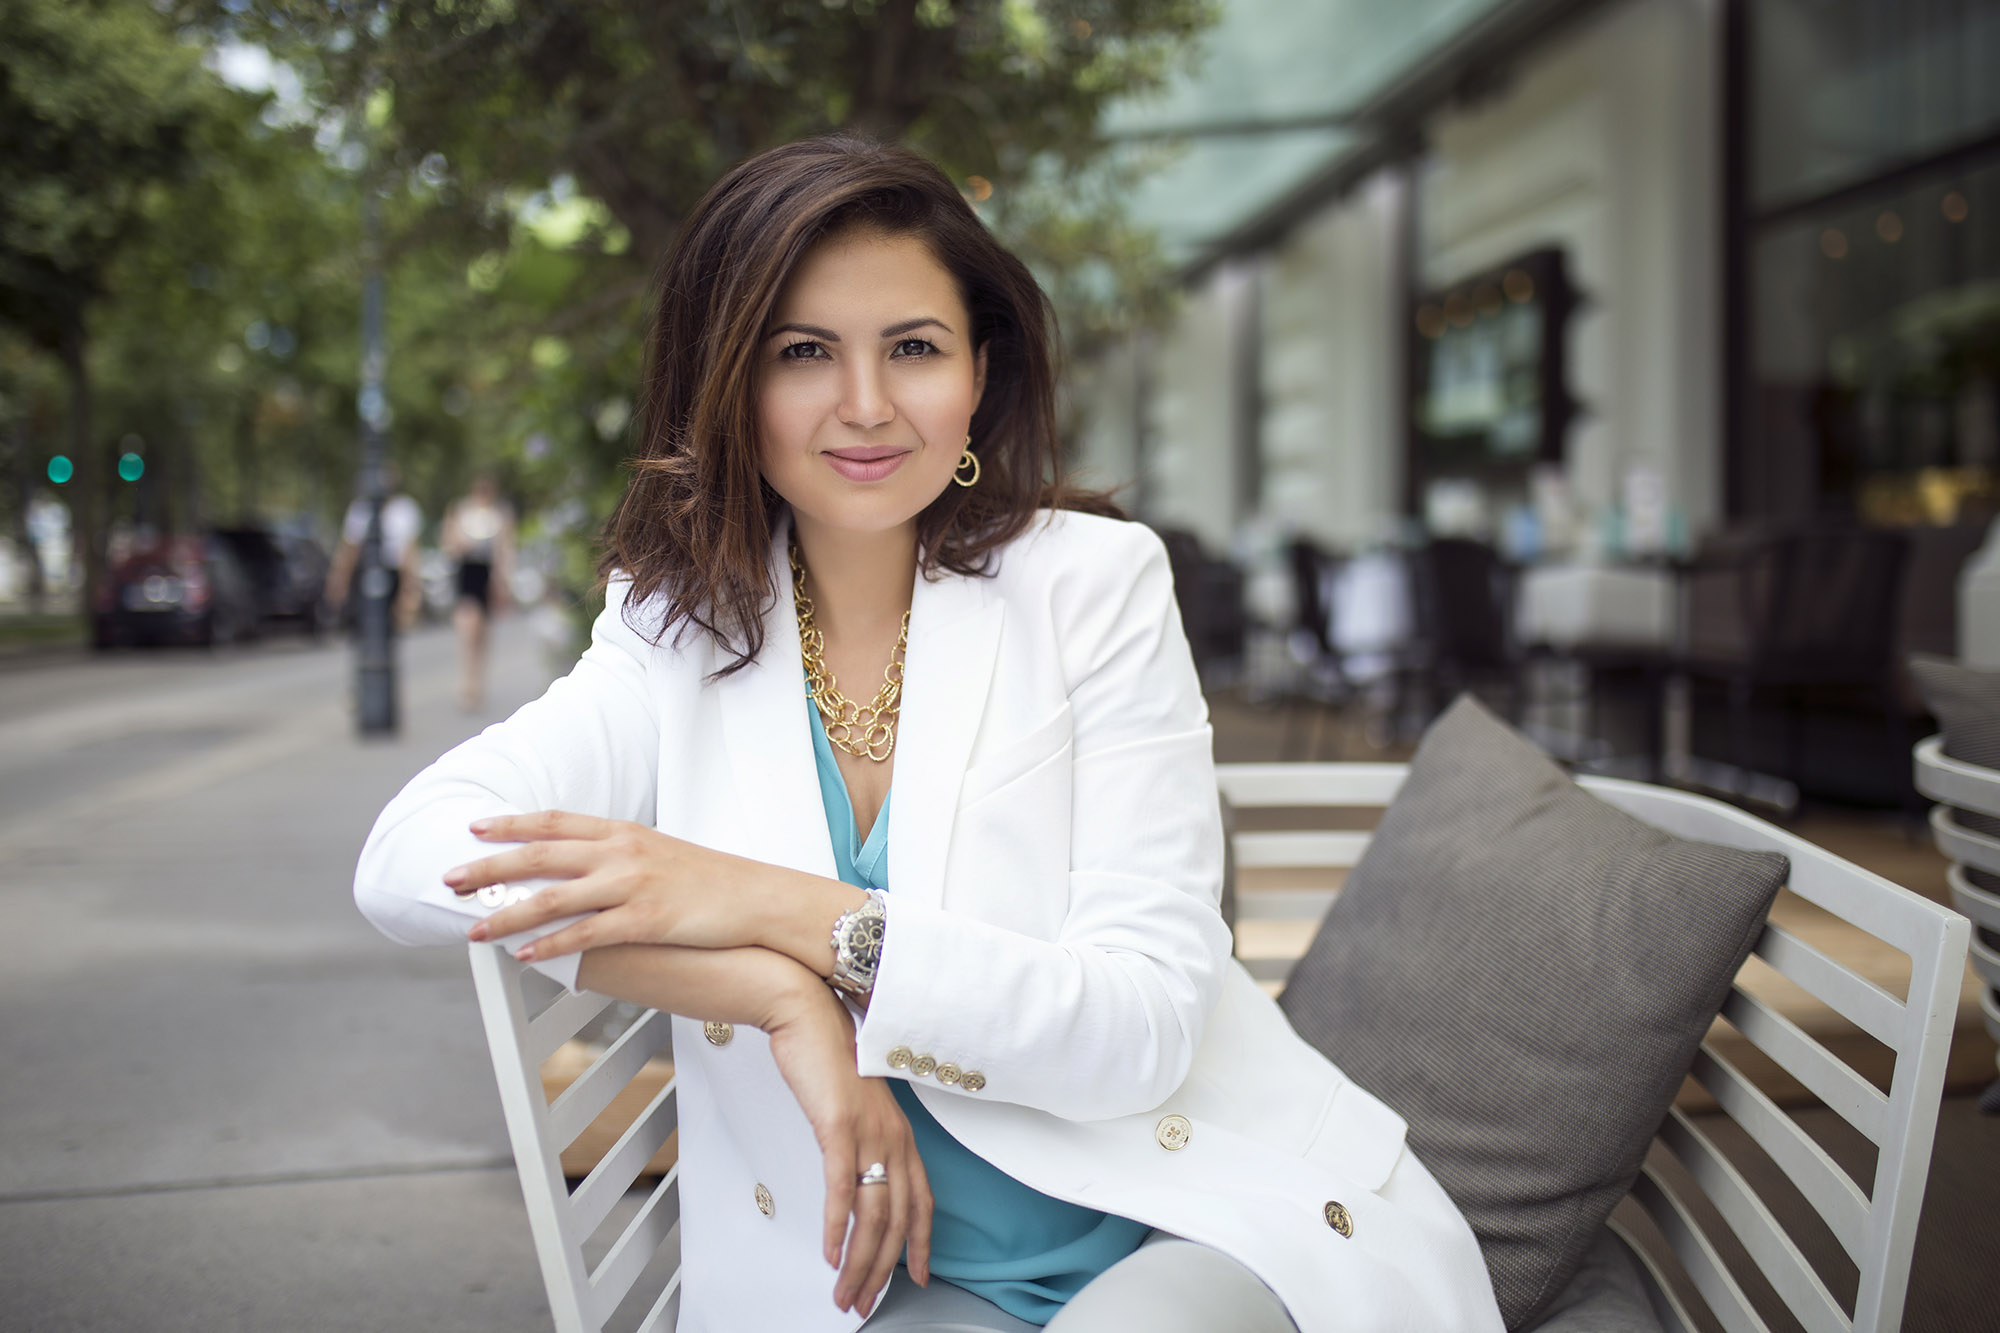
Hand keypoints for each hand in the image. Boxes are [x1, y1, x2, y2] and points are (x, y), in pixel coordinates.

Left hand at [449, 811, 863, 967]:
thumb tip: (584, 866)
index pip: (556, 821)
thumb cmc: (712, 880)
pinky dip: (552, 944)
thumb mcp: (662, 853)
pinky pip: (588, 933)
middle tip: (448, 877)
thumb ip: (620, 855)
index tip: (473, 828)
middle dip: (490, 867)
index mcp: (624, 831)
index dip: (512, 824)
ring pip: (555, 896)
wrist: (760, 897)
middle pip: (542, 854)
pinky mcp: (647, 919)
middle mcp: (622, 851)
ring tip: (472, 927)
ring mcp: (633, 884)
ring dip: (507, 913)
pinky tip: (525, 956)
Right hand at [764, 985, 932, 1313]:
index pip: (921, 1201)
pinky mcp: (840, 1128)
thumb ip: (860, 1139)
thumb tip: (854, 1172)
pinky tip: (829, 1254)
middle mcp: (893, 1136)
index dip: (921, 1243)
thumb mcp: (853, 1104)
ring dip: (858, 1262)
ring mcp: (869, 1133)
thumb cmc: (825, 1055)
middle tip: (863, 1302)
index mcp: (900, 1133)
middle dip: (881, 1270)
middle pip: (897, 1220)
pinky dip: (836, 1228)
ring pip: (873, 1215)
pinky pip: (843, 1191)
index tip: (917, 1276)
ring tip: (844, 1293)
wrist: (808, 1013)